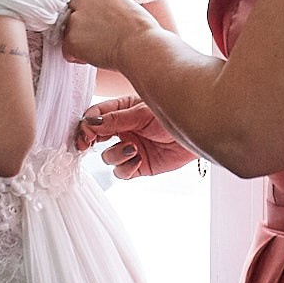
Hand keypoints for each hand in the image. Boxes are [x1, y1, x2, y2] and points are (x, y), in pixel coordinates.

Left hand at [61, 0, 154, 68]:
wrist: (140, 46)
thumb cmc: (142, 32)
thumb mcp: (129, 8)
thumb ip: (112, 9)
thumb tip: (108, 20)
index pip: (88, 0)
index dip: (92, 15)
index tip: (99, 25)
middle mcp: (86, 0)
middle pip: (73, 11)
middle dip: (80, 24)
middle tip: (95, 38)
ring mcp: (76, 19)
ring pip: (69, 31)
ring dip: (79, 41)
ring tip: (99, 49)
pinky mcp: (71, 38)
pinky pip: (67, 51)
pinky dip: (77, 57)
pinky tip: (93, 58)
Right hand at [74, 95, 197, 178]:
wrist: (198, 133)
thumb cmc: (174, 113)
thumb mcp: (142, 113)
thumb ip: (115, 119)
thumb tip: (91, 122)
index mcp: (122, 110)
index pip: (95, 116)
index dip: (86, 125)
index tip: (85, 133)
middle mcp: (124, 129)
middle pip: (96, 137)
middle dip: (89, 141)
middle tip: (86, 144)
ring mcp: (131, 147)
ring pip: (107, 157)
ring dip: (116, 154)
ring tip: (132, 148)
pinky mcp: (140, 166)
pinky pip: (122, 172)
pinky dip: (126, 168)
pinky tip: (138, 159)